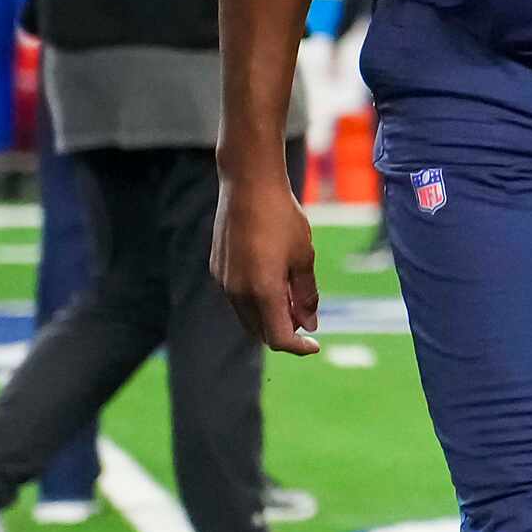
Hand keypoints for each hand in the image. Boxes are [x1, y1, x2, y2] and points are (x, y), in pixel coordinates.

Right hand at [211, 171, 321, 355]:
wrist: (249, 185)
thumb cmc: (282, 217)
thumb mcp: (303, 255)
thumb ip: (306, 294)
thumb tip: (310, 324)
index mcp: (262, 291)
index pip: (278, 337)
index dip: (298, 347)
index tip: (314, 345)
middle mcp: (238, 292)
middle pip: (261, 331)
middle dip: (284, 330)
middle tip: (305, 313)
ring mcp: (224, 281)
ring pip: (247, 316)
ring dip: (269, 315)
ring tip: (291, 291)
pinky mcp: (217, 269)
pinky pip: (237, 297)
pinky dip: (255, 300)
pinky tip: (271, 275)